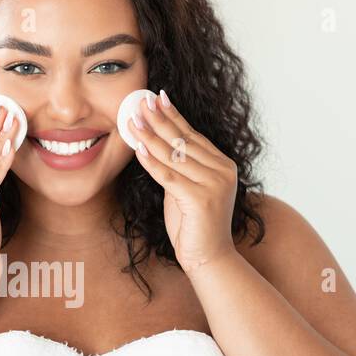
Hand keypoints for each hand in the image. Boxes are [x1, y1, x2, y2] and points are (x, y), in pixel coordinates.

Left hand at [128, 89, 238, 273]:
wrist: (209, 257)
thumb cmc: (194, 225)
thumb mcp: (187, 189)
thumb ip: (179, 168)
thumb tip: (156, 143)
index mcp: (223, 165)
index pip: (193, 135)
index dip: (173, 115)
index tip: (156, 97)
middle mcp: (222, 171)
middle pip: (183, 140)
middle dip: (159, 119)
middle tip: (140, 101)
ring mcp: (214, 184)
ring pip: (175, 155)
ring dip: (150, 136)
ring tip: (132, 119)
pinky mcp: (201, 198)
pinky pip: (169, 175)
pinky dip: (151, 162)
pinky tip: (138, 148)